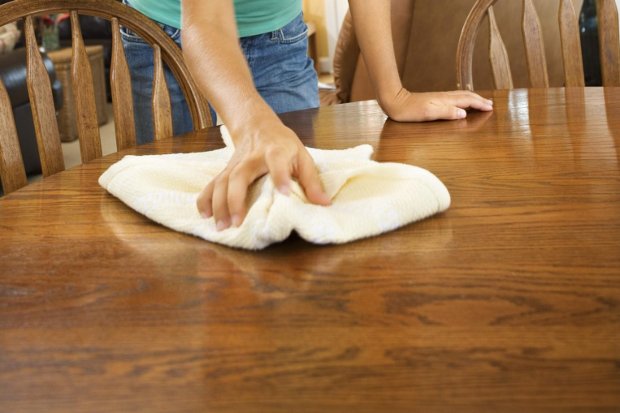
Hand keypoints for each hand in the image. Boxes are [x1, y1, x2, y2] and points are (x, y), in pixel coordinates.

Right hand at [196, 120, 330, 229]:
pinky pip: (212, 184)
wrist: (257, 125)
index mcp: (276, 151)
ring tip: (222, 226)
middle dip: (235, 199)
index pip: (277, 162)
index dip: (280, 176)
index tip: (284, 193)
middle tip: (237, 222)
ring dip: (218, 204)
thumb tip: (324, 204)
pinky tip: (204, 215)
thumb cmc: (284, 144)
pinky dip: (205, 199)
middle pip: (239, 176)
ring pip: (222, 182)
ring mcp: (235, 164)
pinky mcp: (225, 170)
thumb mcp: (302, 156)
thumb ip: (311, 181)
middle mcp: (252, 158)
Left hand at [380, 88, 493, 121]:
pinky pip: (454, 98)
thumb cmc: (410, 111)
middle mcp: (444, 97)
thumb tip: (464, 113)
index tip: (490, 108)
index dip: (479, 104)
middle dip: (479, 100)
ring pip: (461, 96)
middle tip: (491, 105)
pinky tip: (461, 103)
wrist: (395, 102)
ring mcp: (439, 98)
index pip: (467, 101)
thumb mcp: (428, 113)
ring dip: (473, 99)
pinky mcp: (434, 100)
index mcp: (445, 100)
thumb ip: (446, 112)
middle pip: (466, 96)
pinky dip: (463, 99)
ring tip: (481, 102)